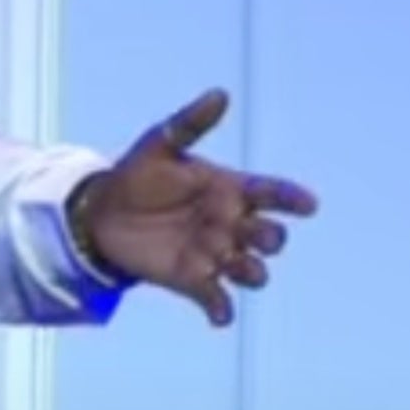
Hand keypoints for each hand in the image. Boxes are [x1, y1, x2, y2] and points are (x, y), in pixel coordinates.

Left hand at [74, 88, 317, 327]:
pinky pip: (217, 301)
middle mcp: (230, 224)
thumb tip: (220, 94)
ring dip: (252, 273)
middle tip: (252, 233)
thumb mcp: (159, 144)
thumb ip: (191, 123)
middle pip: (270, 238)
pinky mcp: (193, 280)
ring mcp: (215, 255)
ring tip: (236, 267)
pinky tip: (219, 316)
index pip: (273, 194)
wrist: (102, 213)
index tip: (308, 204)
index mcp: (230, 189)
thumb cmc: (137, 175)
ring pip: (253, 272)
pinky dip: (221, 310)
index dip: (293, 199)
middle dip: (269, 238)